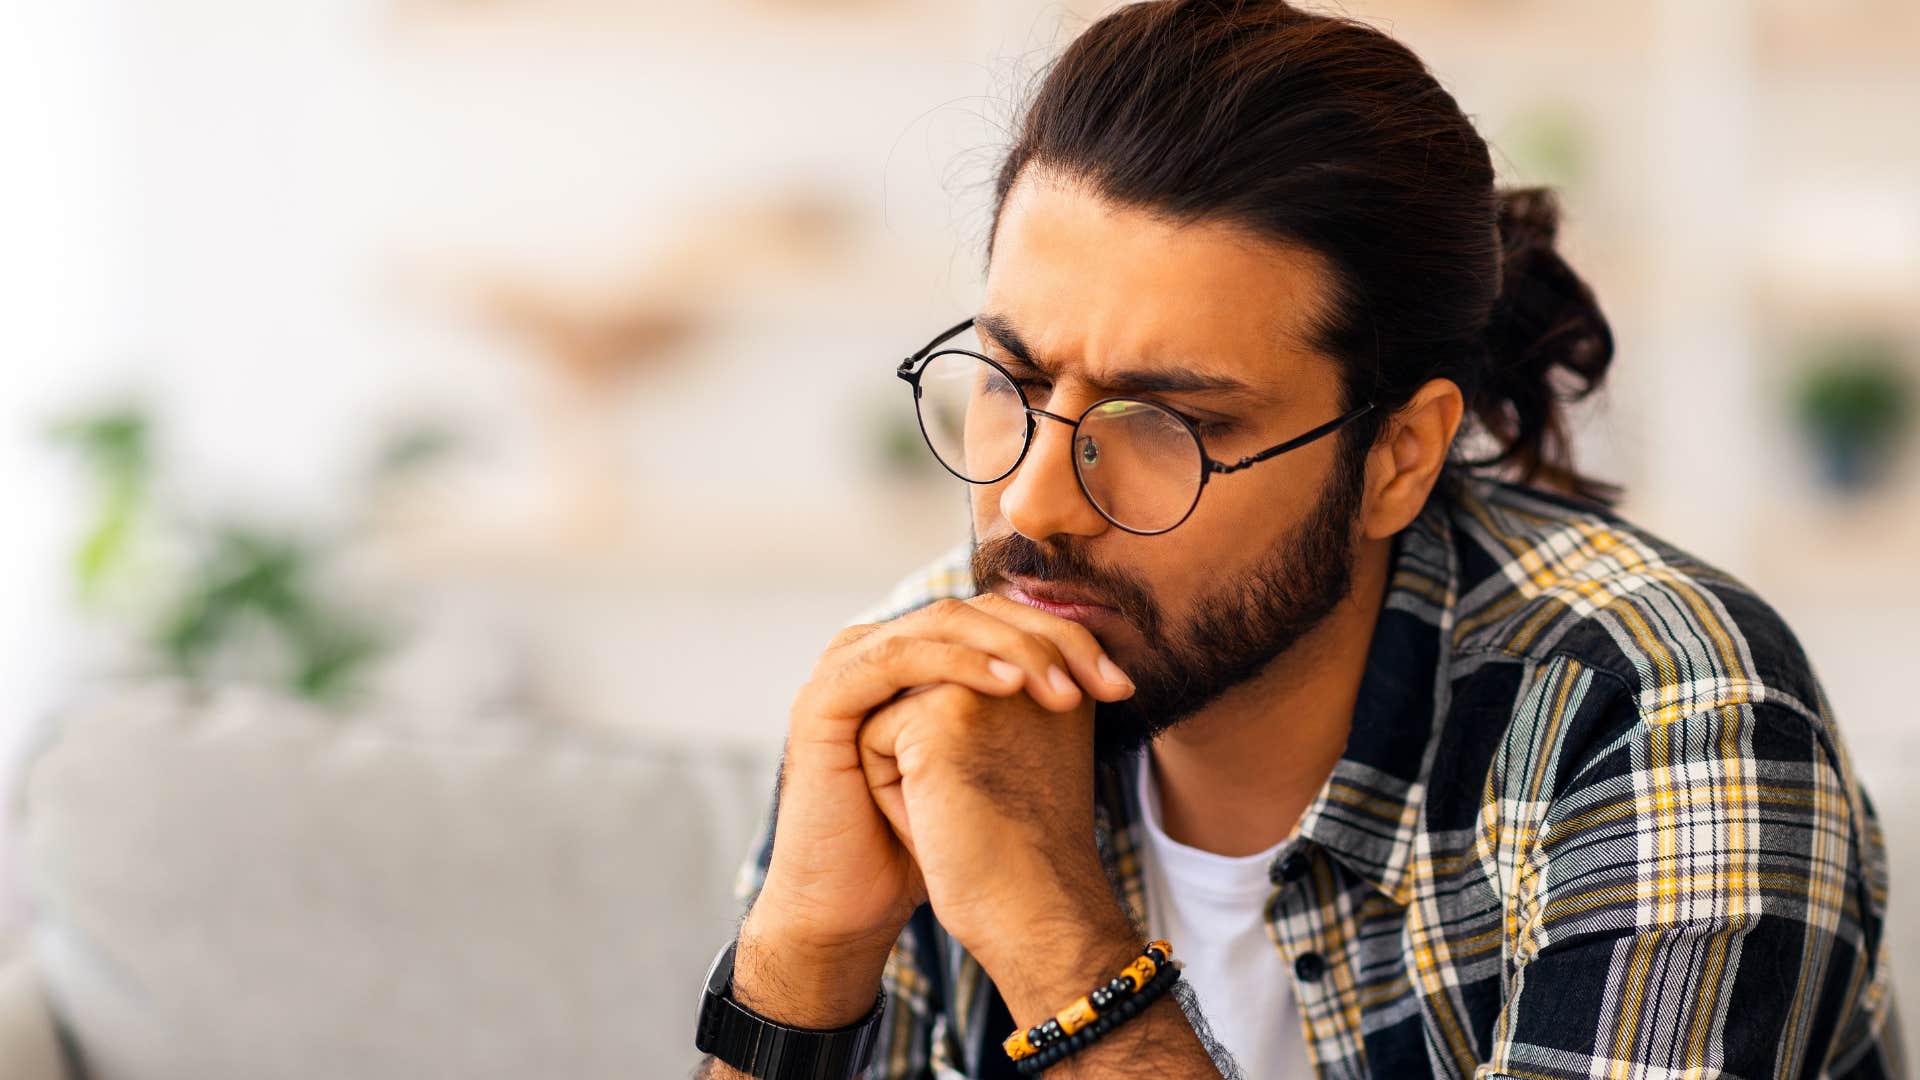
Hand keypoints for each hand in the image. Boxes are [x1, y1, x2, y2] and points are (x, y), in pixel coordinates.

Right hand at [739, 593, 1133, 1026]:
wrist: (856, 902)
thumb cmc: (927, 839)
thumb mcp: (986, 763)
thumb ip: (1021, 713)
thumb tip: (1105, 679)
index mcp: (915, 654)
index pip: (998, 618)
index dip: (1064, 639)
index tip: (1122, 687)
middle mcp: (878, 646)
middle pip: (974, 609)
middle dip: (1048, 640)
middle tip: (1103, 682)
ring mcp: (846, 665)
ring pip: (942, 622)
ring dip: (1012, 648)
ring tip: (1062, 689)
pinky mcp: (825, 695)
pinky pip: (900, 657)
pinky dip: (959, 663)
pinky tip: (1008, 686)